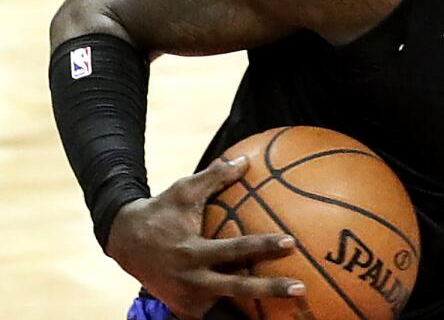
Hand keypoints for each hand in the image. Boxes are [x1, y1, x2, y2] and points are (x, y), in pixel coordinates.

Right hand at [105, 157, 303, 318]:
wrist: (123, 241)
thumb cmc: (160, 212)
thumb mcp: (183, 190)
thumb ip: (215, 176)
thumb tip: (245, 159)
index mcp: (193, 251)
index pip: (235, 249)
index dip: (263, 246)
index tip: (291, 242)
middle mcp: (192, 279)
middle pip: (238, 288)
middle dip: (270, 289)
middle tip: (300, 286)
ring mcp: (188, 298)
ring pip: (228, 305)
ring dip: (257, 306)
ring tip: (291, 308)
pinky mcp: (185, 308)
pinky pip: (215, 311)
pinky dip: (237, 312)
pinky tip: (264, 311)